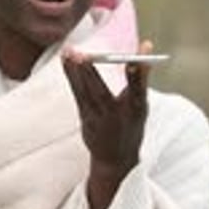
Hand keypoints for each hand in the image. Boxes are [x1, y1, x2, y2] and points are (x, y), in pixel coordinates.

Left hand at [62, 40, 150, 208]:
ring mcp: (97, 119)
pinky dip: (71, 75)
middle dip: (93, 73)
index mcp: (137, 110)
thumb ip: (138, 82)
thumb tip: (142, 50)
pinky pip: (77, 93)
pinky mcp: (85, 117)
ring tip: (70, 51)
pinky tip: (66, 60)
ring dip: (76, 70)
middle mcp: (116, 116)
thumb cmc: (131, 125)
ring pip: (85, 92)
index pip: (138, 88)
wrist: (116, 159)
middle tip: (85, 54)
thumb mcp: (140, 107)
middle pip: (102, 92)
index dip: (140, 70)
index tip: (142, 48)